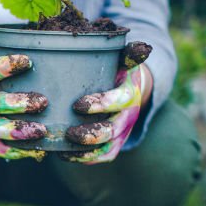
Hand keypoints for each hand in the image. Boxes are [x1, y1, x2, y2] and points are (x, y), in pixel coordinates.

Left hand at [63, 42, 153, 163]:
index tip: (77, 105)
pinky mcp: (114, 144)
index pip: (120, 101)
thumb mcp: (122, 59)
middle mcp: (128, 115)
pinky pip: (102, 157)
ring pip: (107, 148)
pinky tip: (63, 155)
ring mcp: (121, 132)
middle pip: (112, 131)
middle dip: (91, 134)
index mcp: (130, 92)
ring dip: (86, 151)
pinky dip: (84, 159)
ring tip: (64, 147)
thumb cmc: (117, 69)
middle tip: (69, 133)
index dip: (101, 105)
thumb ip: (127, 53)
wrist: (130, 87)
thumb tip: (142, 47)